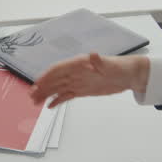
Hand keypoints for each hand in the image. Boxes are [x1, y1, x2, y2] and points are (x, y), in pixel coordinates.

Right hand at [28, 52, 148, 107]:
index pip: (59, 69)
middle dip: (42, 87)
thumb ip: (99, 61)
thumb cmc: (121, 67)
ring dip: (46, 94)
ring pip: (58, 88)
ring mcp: (78, 81)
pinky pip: (66, 95)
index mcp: (79, 64)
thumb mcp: (110, 64)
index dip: (47, 76)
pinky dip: (57, 100)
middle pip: (55, 80)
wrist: (129, 76)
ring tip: (35, 102)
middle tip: (31, 96)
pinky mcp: (82, 90)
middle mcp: (76, 72)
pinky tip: (49, 106)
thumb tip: (93, 55)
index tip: (37, 83)